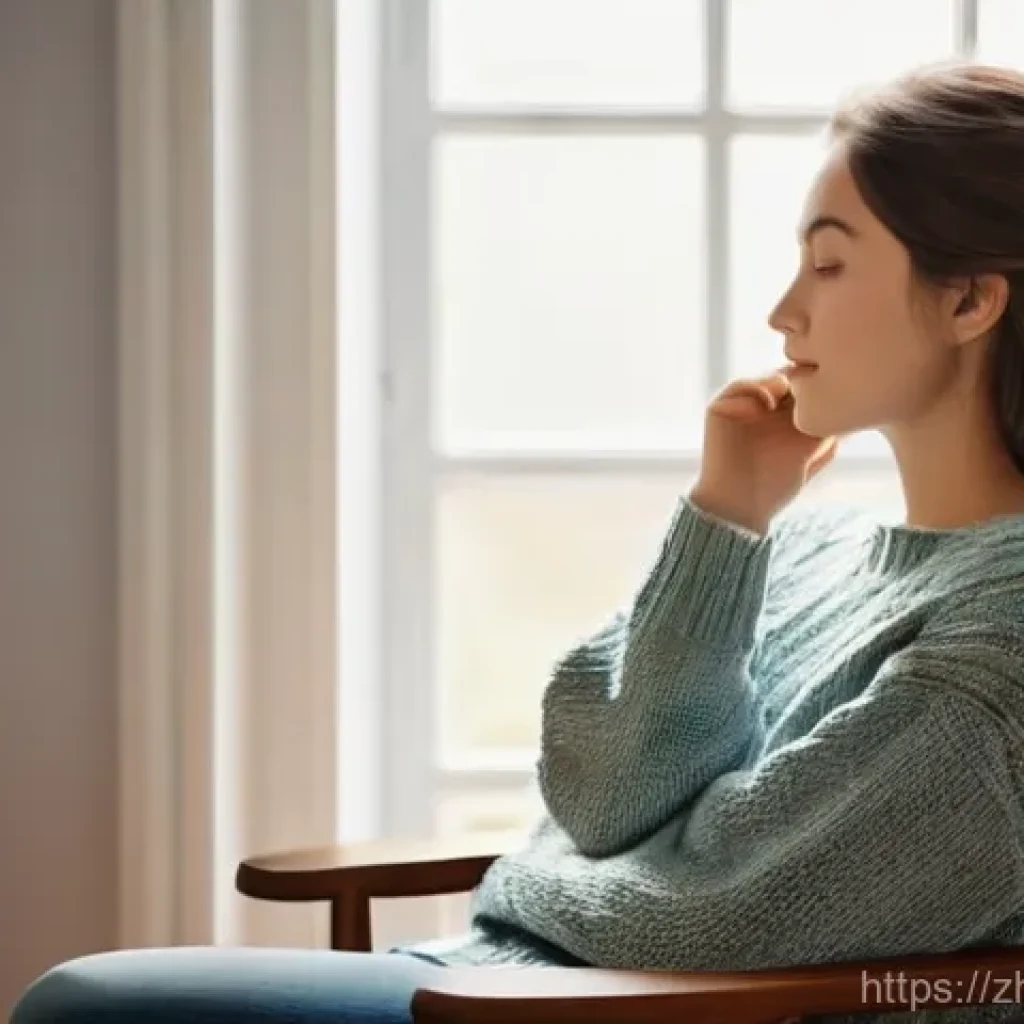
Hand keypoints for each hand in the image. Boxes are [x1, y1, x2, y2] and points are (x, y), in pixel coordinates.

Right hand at [688, 369, 838, 534]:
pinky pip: (739, 385)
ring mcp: (742, 407)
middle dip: (802, 379)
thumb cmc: (776, 485)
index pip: (807, 388)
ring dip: (782, 380)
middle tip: (813, 385)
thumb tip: (848, 401)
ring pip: (766, 377)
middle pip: (789, 376)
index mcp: (787, 418)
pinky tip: (768, 404)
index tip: (833, 387)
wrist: (739, 504)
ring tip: (790, 394)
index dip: (820, 384)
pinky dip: (755, 387)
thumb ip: (830, 428)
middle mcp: (765, 409)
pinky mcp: (720, 408)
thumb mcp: (813, 453)